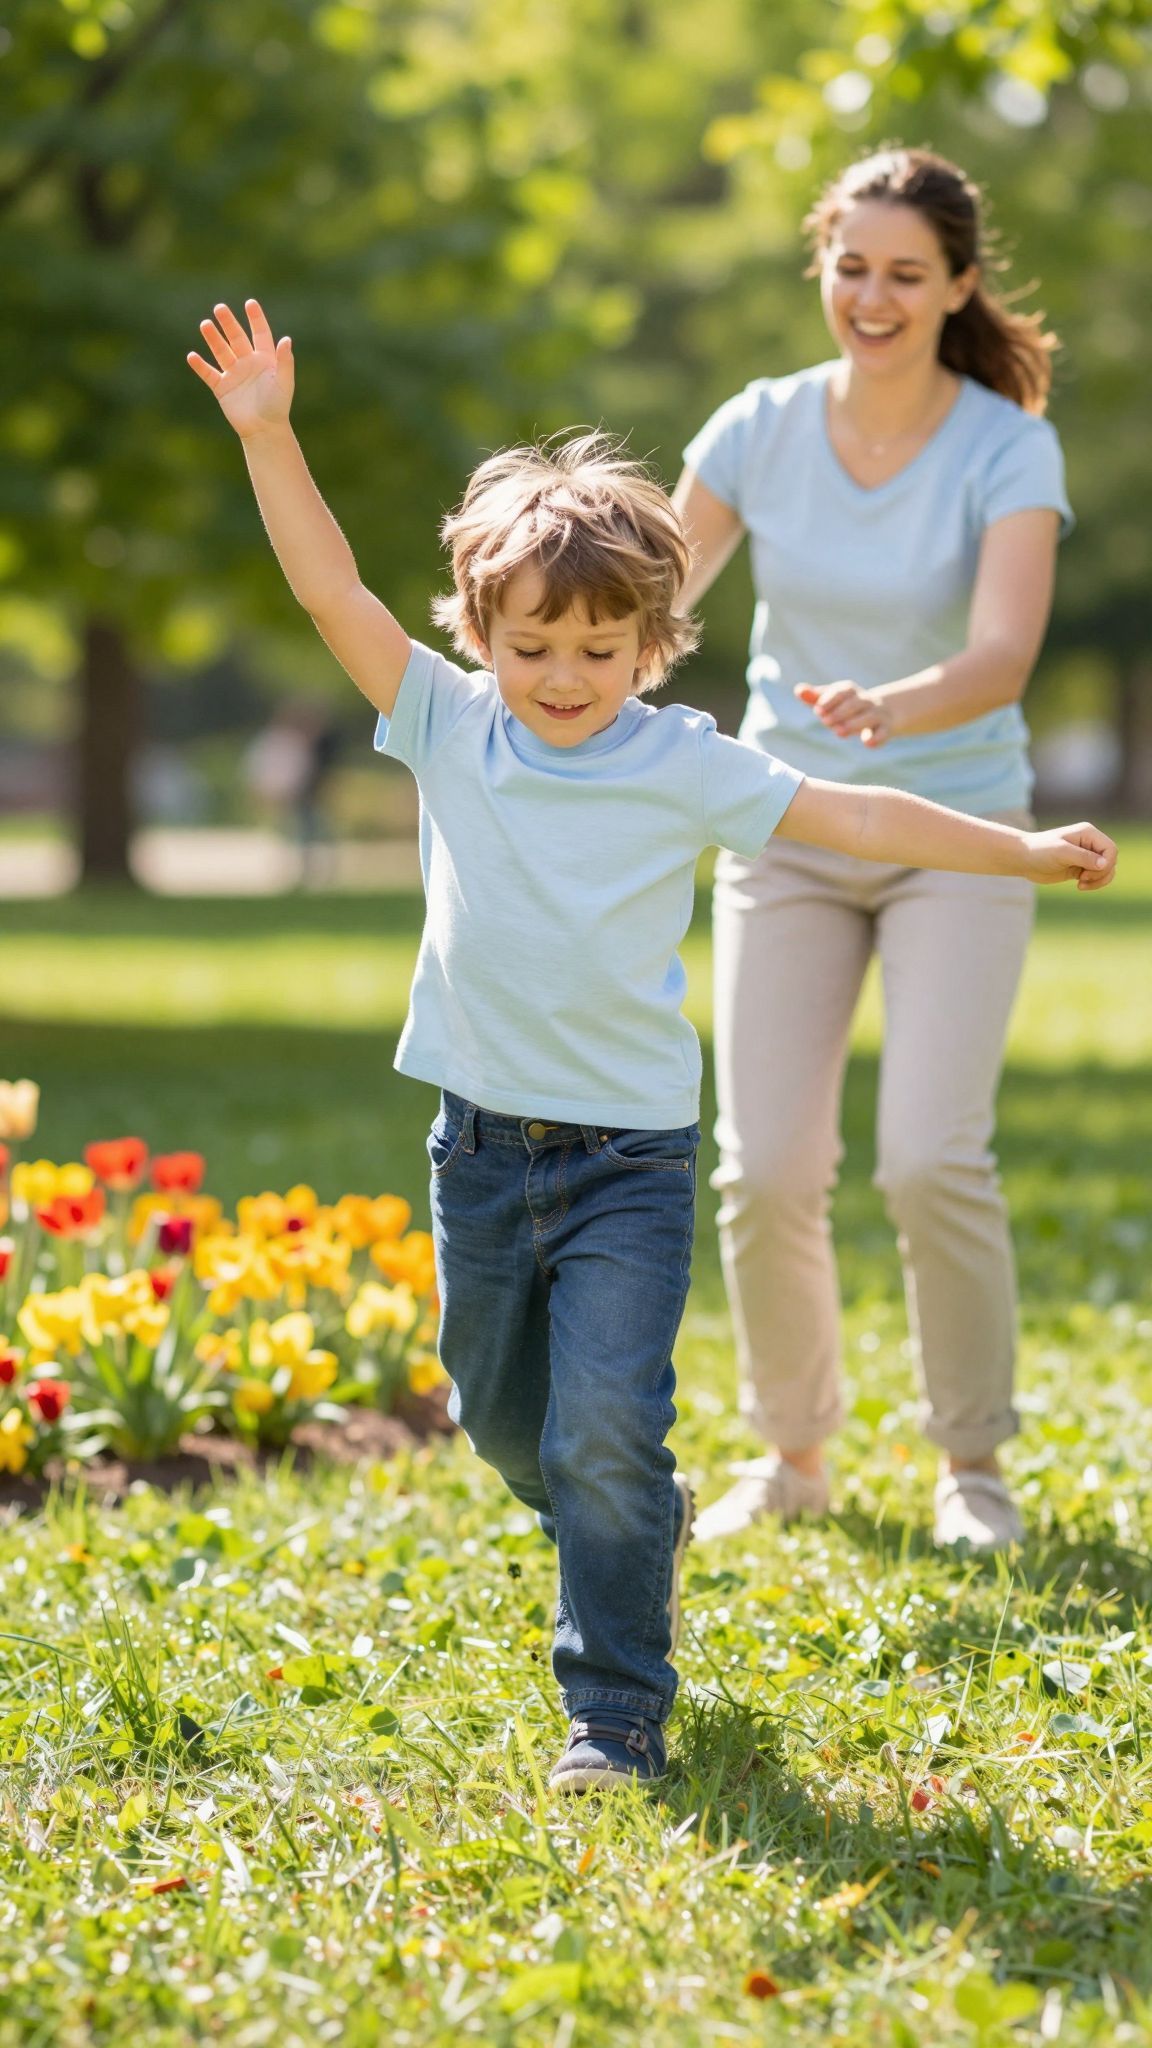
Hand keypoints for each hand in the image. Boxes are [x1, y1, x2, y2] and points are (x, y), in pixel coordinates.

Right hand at [187, 298, 293, 437]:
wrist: (264, 430)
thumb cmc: (278, 406)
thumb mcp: (283, 382)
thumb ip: (285, 361)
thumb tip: (286, 339)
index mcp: (265, 359)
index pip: (260, 333)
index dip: (256, 319)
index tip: (250, 304)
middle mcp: (248, 362)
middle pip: (236, 338)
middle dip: (228, 323)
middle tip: (219, 308)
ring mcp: (234, 374)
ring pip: (221, 352)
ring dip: (213, 339)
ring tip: (205, 324)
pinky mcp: (222, 388)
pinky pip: (209, 374)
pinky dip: (200, 366)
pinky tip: (192, 356)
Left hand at [795, 680, 892, 747]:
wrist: (883, 714)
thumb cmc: (847, 708)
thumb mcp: (831, 701)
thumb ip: (814, 697)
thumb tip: (798, 690)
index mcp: (851, 692)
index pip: (842, 691)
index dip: (830, 699)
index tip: (818, 710)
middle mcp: (865, 701)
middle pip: (855, 703)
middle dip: (840, 712)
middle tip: (825, 722)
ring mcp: (877, 715)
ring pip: (869, 717)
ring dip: (854, 723)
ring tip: (839, 732)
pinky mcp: (886, 729)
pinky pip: (884, 732)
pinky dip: (877, 737)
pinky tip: (868, 742)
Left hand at [1021, 823, 1116, 889]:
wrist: (1023, 859)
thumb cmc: (1040, 850)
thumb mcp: (1062, 852)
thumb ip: (1084, 857)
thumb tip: (1104, 864)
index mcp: (1088, 833)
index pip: (1111, 849)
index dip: (1106, 863)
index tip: (1088, 872)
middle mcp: (1090, 843)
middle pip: (1111, 860)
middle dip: (1101, 873)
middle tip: (1083, 879)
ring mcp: (1086, 856)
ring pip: (1106, 870)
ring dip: (1099, 880)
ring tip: (1082, 884)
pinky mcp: (1080, 868)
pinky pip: (1097, 877)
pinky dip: (1093, 884)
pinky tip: (1079, 886)